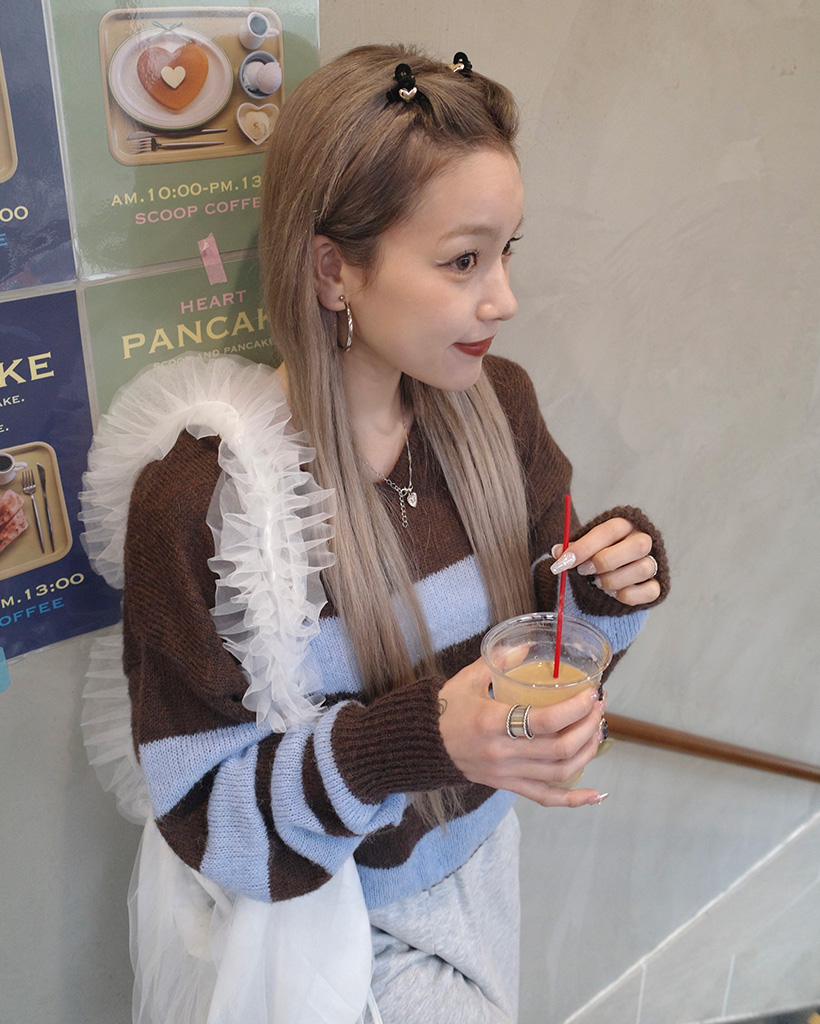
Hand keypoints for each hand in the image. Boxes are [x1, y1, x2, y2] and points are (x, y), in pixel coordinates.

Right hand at [437, 659, 606, 807]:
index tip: (590, 693)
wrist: (420, 744)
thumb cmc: (443, 709)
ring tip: (597, 731)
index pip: (545, 721)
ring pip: (560, 772)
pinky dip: (573, 799)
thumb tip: (527, 645)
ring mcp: (506, 773)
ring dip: (586, 752)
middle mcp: (502, 753)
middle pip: (560, 748)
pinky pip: (545, 797)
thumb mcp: (468, 678)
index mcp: (492, 722)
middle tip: (598, 706)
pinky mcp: (506, 786)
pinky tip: (595, 794)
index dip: (575, 709)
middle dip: (588, 726)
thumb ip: (500, 661)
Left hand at [551, 516, 659, 605]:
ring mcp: (654, 561)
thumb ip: (573, 548)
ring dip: (613, 580)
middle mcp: (644, 539)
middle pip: (638, 547)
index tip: (564, 561)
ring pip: (644, 569)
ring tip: (596, 583)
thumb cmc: (599, 551)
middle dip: (606, 561)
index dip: (585, 547)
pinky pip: (649, 591)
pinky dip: (627, 595)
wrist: (617, 567)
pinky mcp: (658, 584)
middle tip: (584, 572)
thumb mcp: (585, 545)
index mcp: (625, 524)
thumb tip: (557, 552)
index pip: (609, 530)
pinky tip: (612, 593)